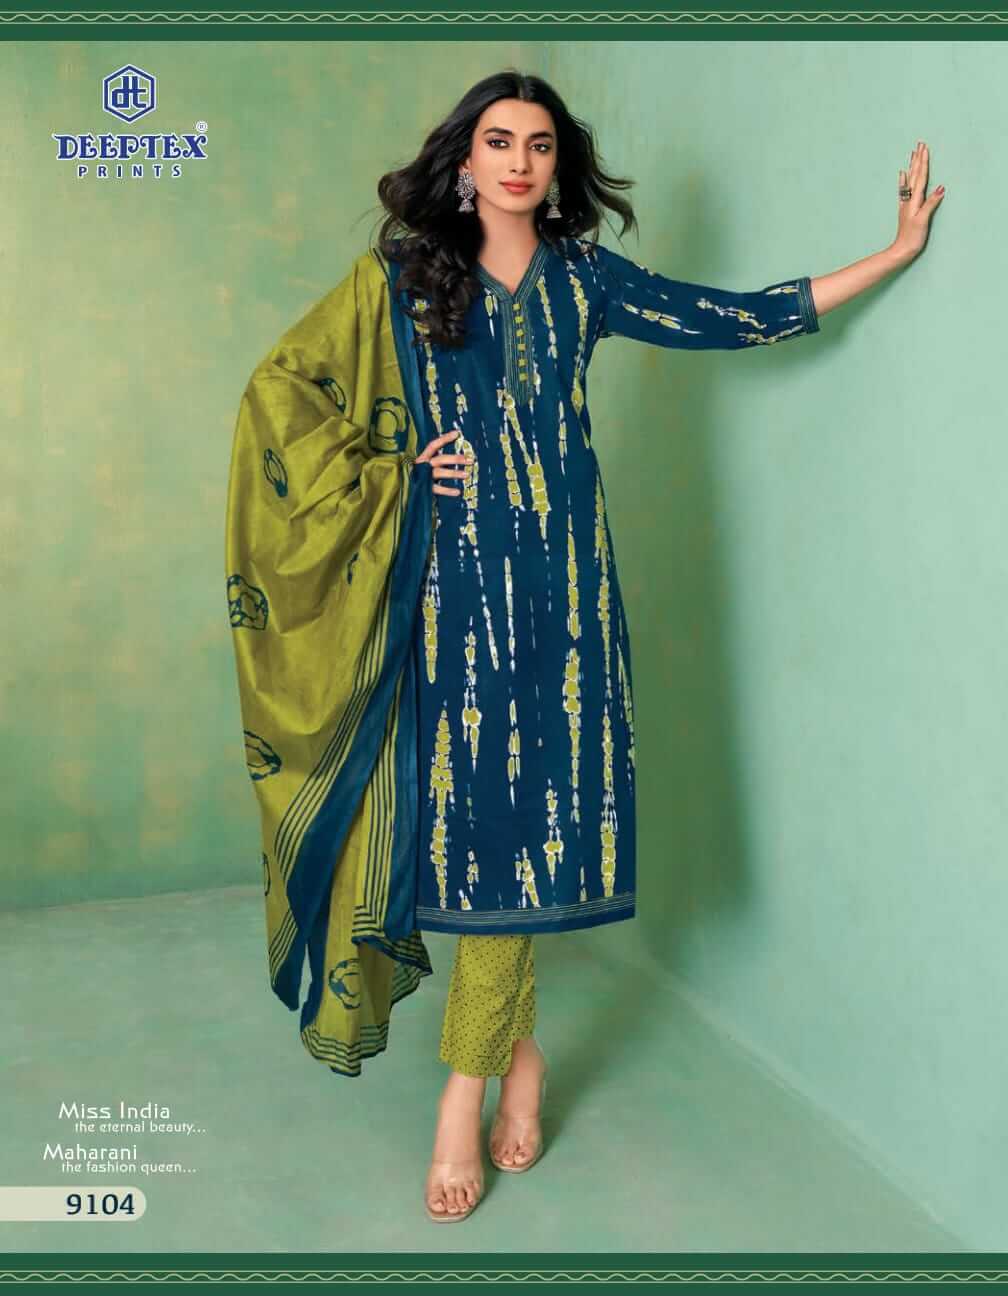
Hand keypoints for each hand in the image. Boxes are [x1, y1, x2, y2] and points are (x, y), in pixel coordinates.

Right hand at [414, 429, 473, 496]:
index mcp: (423, 457)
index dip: (444, 439)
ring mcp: (423, 476)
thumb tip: (455, 453)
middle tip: (470, 460)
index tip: (457, 434)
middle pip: (440, 459)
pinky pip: (437, 489)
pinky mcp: (424, 488)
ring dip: (454, 473)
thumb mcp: (425, 465)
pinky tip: (457, 492)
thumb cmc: (418, 475)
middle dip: (455, 459)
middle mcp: (423, 465)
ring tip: (466, 474)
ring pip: (440, 473)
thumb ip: (436, 459)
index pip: (433, 445)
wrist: (404, 490)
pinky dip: (447, 490)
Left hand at [891, 140, 944, 265]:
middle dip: (918, 159)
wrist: (901, 250)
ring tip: (912, 153)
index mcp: (915, 200)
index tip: (924, 148)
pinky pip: (904, 190)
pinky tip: (902, 174)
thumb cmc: (913, 238)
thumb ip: (931, 203)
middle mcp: (909, 200)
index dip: (923, 162)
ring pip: (910, 180)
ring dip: (912, 166)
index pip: (920, 177)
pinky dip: (904, 180)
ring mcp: (906, 204)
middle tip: (919, 144)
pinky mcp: (905, 209)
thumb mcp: (923, 220)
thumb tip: (941, 188)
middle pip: (914, 175)